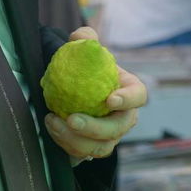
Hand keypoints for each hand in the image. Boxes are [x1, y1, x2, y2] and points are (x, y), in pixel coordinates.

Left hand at [44, 27, 145, 161]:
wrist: (70, 88)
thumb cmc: (83, 68)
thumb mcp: (83, 50)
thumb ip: (84, 39)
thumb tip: (81, 37)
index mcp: (129, 91)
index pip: (139, 96)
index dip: (128, 99)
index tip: (110, 99)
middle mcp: (124, 117)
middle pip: (118, 128)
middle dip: (95, 128)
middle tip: (72, 119)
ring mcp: (110, 136)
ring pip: (100, 146)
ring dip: (75, 140)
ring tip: (52, 122)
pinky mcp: (92, 148)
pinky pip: (83, 153)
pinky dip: (66, 145)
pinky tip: (52, 129)